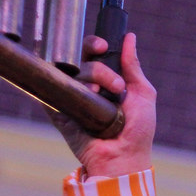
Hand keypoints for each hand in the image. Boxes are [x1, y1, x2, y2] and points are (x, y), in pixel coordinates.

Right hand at [50, 32, 156, 176]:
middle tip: (115, 85)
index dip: (94, 45)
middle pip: (81, 59)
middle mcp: (87, 86)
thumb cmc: (138, 131)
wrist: (124, 157)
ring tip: (101, 95)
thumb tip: (129, 37)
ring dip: (90, 78)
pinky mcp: (58, 110)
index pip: (92, 53)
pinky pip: (52, 88)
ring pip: (71, 72)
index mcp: (105, 80)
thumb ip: (133, 66)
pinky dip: (65, 87)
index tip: (104, 47)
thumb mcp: (143, 94)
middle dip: (98, 66)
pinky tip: (82, 94)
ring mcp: (72, 97)